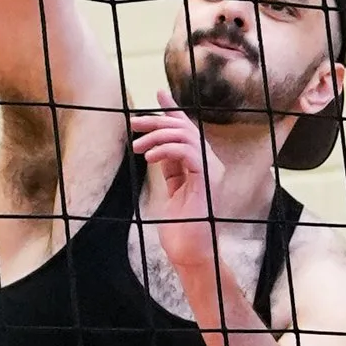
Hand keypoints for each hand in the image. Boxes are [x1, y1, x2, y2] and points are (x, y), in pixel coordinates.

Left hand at [130, 104, 225, 248]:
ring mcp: (212, 171)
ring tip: (137, 148)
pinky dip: (166, 150)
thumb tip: (156, 145)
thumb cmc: (180, 226)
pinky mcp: (207, 180)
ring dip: (157, 136)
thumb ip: (170, 165)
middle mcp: (212, 163)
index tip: (159, 94)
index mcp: (203, 164)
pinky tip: (149, 157)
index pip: (189, 129)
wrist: (189, 251)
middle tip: (133, 123)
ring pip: (185, 136)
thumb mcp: (172, 188)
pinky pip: (187, 152)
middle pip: (185, 128)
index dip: (174, 110)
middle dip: (157, 121)